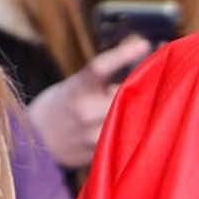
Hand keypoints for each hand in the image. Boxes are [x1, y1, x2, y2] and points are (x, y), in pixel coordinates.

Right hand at [27, 38, 150, 173]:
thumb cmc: (61, 107)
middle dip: (144, 86)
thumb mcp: (74, 86)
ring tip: (153, 104)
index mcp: (76, 88)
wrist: (36, 142)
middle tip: (162, 76)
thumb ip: (102, 80)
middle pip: (124, 95)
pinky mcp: (97, 154)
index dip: (122, 54)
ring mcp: (90, 135)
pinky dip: (134, 130)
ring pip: (128, 119)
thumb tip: (139, 61)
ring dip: (143, 110)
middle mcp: (83, 111)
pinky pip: (124, 139)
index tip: (144, 44)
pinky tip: (138, 126)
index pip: (99, 67)